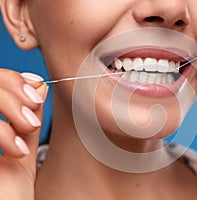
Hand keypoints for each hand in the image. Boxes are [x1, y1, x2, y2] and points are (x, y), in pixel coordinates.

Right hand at [0, 70, 46, 199]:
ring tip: (29, 128)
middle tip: (34, 111)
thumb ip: (26, 122)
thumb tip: (40, 87)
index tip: (36, 89)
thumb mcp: (21, 153)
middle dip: (13, 91)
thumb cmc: (9, 197)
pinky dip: (2, 132)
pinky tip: (17, 150)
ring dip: (10, 106)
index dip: (13, 79)